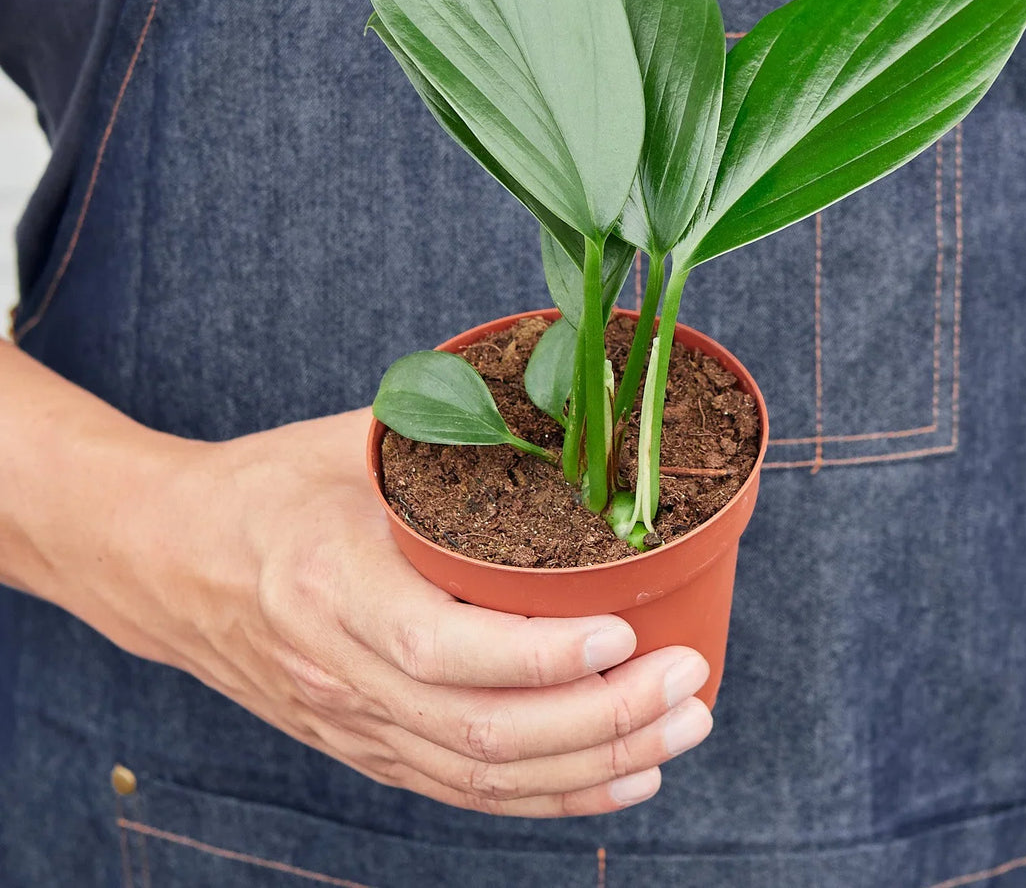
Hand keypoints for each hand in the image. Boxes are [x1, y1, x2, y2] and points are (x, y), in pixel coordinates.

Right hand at [121, 410, 712, 815]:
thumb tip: (562, 399)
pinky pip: (461, 789)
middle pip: (478, 730)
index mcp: (330, 583)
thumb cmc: (268, 487)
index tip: (625, 632)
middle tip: (688, 682)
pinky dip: (548, 795)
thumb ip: (447, 430)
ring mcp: (350, 722)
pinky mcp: (362, 745)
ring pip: (481, 774)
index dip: (539, 656)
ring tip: (681, 729)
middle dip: (601, 719)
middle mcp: (339, 671)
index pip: (440, 647)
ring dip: (593, 763)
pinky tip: (620, 778)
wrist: (168, 560)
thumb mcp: (350, 440)